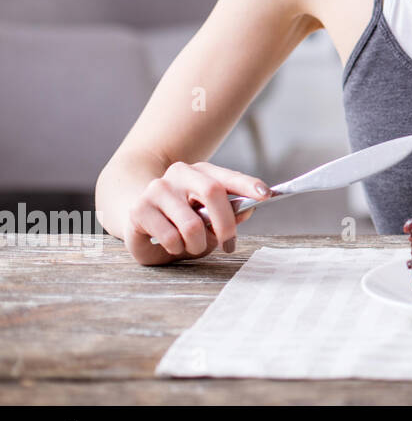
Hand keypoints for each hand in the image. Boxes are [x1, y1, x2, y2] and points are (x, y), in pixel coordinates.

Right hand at [124, 161, 269, 265]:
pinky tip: (172, 244)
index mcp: (201, 171)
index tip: (267, 195)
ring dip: (198, 244)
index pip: (228, 177)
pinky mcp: (140, 209)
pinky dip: (178, 249)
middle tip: (229, 244)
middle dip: (226, 224)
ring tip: (193, 246)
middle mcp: (179, 174)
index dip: (248, 185)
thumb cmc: (180, 217)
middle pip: (213, 193)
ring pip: (192, 225)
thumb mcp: (208, 216)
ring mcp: (158, 189)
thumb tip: (248, 210)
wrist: (135, 214)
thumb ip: (229, 213)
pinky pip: (171, 238)